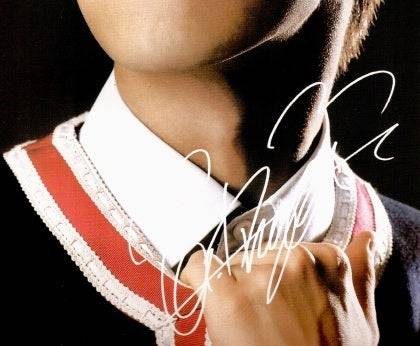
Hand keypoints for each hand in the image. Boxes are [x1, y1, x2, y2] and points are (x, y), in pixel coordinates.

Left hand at [179, 230, 378, 345]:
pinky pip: (200, 268)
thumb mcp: (361, 322)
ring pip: (231, 266)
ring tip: (249, 325)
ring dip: (234, 290)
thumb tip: (366, 238)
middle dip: (257, 283)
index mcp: (328, 260)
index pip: (288, 250)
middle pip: (258, 256)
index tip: (283, 306)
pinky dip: (197, 279)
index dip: (280, 280)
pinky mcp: (228, 297)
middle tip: (268, 321)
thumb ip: (360, 275)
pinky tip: (207, 297)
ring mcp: (260, 277)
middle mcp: (293, 261)